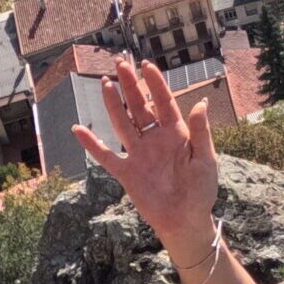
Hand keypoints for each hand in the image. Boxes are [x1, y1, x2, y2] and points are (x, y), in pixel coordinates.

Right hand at [75, 57, 219, 260]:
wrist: (185, 220)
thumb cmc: (201, 190)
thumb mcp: (205, 159)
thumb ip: (201, 132)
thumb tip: (201, 104)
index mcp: (176, 134)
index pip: (164, 103)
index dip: (156, 84)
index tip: (147, 65)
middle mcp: (155, 140)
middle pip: (140, 107)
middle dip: (131, 86)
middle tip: (120, 63)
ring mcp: (138, 154)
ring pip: (122, 123)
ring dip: (113, 104)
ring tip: (105, 83)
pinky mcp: (126, 172)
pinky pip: (105, 155)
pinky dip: (91, 143)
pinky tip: (78, 129)